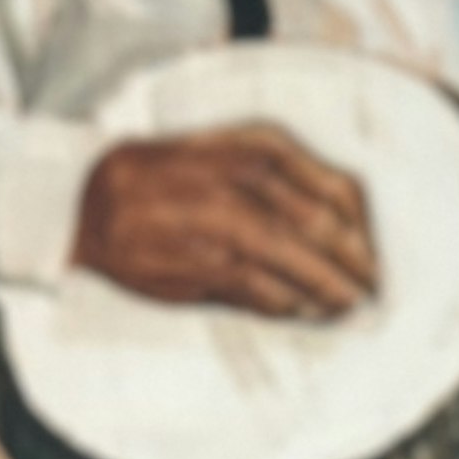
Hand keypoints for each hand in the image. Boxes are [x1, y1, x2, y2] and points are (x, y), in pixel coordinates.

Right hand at [72, 125, 379, 317]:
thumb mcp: (225, 152)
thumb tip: (346, 218)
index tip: (373, 254)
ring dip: (328, 290)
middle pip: (321, 228)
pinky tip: (302, 311)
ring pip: (294, 261)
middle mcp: (239, 179)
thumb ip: (281, 175)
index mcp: (254, 147)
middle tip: (372, 289)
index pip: (335, 189)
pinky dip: (288, 304)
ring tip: (346, 306)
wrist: (85, 199)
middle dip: (354, 264)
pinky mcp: (197, 263)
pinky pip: (259, 289)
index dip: (363, 229)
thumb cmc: (167, 177)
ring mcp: (217, 222)